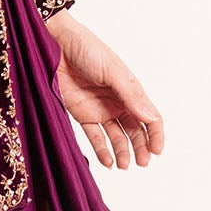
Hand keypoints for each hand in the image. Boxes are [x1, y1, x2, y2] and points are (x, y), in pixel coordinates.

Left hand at [43, 13, 163, 169]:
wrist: (53, 45)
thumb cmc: (86, 49)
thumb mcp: (112, 71)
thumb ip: (131, 95)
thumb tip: (151, 117)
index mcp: (130, 90)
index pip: (150, 117)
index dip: (156, 134)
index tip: (157, 151)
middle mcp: (118, 101)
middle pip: (135, 130)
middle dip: (141, 147)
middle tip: (142, 163)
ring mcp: (100, 109)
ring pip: (117, 136)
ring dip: (123, 152)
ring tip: (124, 165)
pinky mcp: (81, 114)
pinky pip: (95, 137)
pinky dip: (102, 150)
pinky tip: (109, 162)